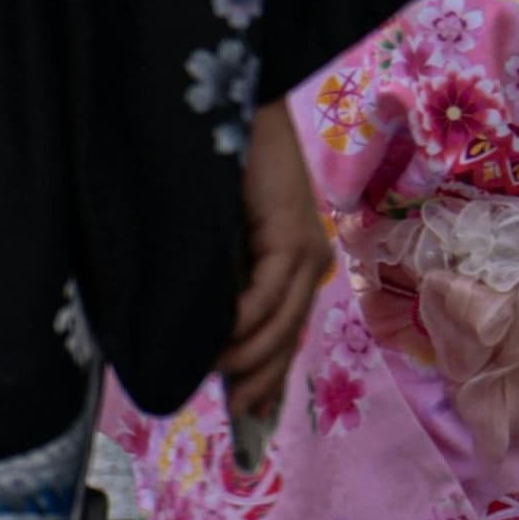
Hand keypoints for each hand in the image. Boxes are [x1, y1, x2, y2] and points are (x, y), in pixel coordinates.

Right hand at [221, 98, 330, 425]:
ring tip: (214, 376)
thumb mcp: (223, 235)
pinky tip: (223, 338)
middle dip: (263, 377)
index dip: (271, 372)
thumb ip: (224, 277)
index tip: (250, 409)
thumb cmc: (223, 166)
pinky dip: (245, 320)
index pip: (287, 329)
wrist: (239, 110)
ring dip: (248, 355)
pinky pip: (268, 292)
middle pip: (289, 335)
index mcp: (297, 261)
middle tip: (237, 410)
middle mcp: (311, 260)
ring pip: (281, 321)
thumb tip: (207, 327)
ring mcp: (306, 248)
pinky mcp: (291, 234)